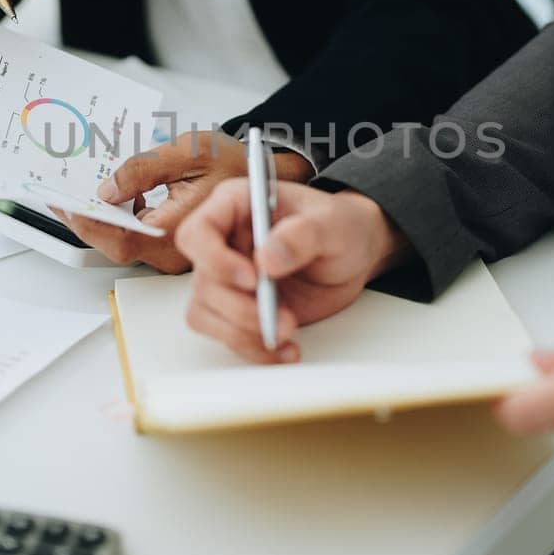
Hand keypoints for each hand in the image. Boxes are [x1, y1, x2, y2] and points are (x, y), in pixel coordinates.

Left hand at [53, 130, 314, 272]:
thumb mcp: (189, 151)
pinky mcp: (174, 246)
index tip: (63, 203)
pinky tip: (110, 195)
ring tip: (79, 191)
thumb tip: (106, 190)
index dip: (87, 224)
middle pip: (116, 246)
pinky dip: (119, 218)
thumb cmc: (235, 162)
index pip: (120, 240)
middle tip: (59, 196)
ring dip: (100, 219)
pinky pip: (139, 237)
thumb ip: (144, 169)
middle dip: (85, 221)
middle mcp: (176, 250)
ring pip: (126, 243)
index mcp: (180, 230)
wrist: (265, 174)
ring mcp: (175, 252)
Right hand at [174, 181, 407, 363]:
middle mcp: (225, 242)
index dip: (215, 259)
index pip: (199, 232)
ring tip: (288, 330)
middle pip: (204, 282)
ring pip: (205, 313)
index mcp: (236, 206)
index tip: (252, 279)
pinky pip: (227, 335)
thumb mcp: (333, 223)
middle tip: (284, 317)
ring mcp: (229, 278)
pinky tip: (286, 348)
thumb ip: (303, 234)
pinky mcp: (239, 308)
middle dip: (241, 308)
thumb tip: (267, 258)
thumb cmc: (340, 226)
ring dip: (244, 332)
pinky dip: (254, 348)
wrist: (354, 255)